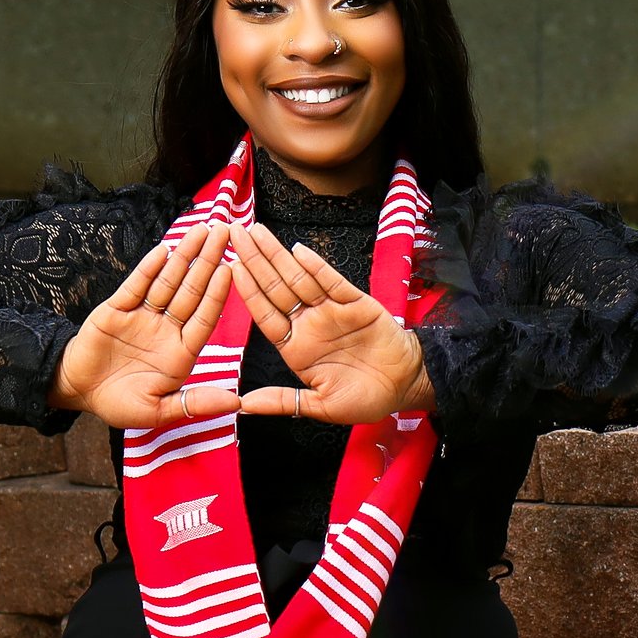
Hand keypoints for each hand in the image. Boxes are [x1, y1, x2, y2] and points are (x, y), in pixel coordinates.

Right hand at [52, 224, 238, 427]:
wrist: (78, 392)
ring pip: (167, 282)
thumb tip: (237, 403)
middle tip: (225, 232)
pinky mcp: (116, 309)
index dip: (217, 294)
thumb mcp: (158, 411)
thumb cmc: (119, 405)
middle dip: (208, 262)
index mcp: (181, 353)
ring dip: (184, 256)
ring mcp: (142, 317)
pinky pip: (136, 286)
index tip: (232, 270)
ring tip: (202, 231)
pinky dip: (149, 268)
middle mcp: (166, 330)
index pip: (204, 318)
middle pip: (191, 291)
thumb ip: (195, 404)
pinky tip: (165, 249)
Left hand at [228, 220, 432, 424]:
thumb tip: (244, 405)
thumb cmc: (366, 399)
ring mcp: (332, 311)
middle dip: (255, 261)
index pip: (266, 315)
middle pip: (276, 289)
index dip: (248, 292)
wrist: (408, 386)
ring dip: (277, 255)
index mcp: (296, 348)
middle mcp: (310, 325)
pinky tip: (298, 251)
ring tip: (256, 231)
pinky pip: (333, 282)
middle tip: (234, 233)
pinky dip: (317, 267)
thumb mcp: (321, 406)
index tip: (229, 268)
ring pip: (299, 279)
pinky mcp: (357, 303)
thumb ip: (283, 401)